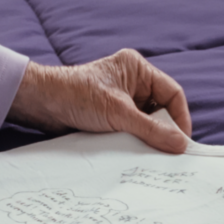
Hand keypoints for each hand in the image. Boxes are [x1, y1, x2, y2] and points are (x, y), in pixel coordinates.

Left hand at [7, 49, 192, 152]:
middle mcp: (133, 82)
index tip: (183, 142)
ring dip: (150, 138)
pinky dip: (137, 141)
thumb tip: (180, 145)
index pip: (172, 94)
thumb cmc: (75, 96)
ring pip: (149, 122)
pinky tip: (136, 152)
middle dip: (165, 130)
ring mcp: (123, 100)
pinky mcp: (112, 116)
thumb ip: (151, 130)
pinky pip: (134, 130)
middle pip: (162, 109)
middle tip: (169, 152)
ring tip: (152, 153)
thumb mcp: (118, 113)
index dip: (180, 118)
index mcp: (137, 69)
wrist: (40, 105)